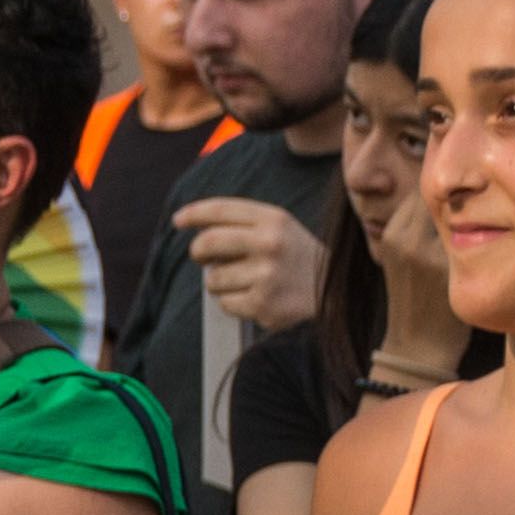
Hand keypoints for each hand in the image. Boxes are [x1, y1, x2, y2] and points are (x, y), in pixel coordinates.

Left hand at [181, 192, 326, 333]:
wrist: (336, 296)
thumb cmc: (299, 260)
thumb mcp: (281, 229)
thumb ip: (244, 223)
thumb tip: (196, 228)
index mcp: (274, 219)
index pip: (221, 210)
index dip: (194, 214)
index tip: (178, 220)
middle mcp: (270, 243)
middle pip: (208, 243)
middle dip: (198, 252)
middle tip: (203, 258)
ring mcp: (267, 275)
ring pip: (213, 279)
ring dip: (220, 283)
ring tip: (246, 282)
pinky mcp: (264, 304)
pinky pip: (226, 304)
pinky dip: (233, 304)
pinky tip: (255, 299)